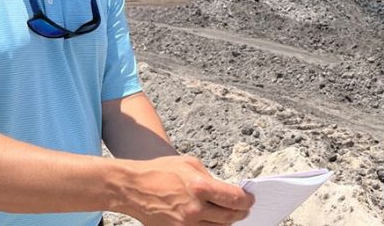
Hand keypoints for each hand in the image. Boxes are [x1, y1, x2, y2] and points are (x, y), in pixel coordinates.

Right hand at [119, 155, 253, 224]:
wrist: (133, 188)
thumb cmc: (160, 171)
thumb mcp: (190, 164)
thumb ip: (210, 177)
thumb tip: (224, 190)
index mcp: (200, 187)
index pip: (234, 199)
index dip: (247, 200)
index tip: (250, 199)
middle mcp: (195, 208)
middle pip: (230, 217)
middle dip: (241, 212)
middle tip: (244, 208)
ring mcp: (186, 224)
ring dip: (227, 222)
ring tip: (229, 214)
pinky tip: (213, 220)